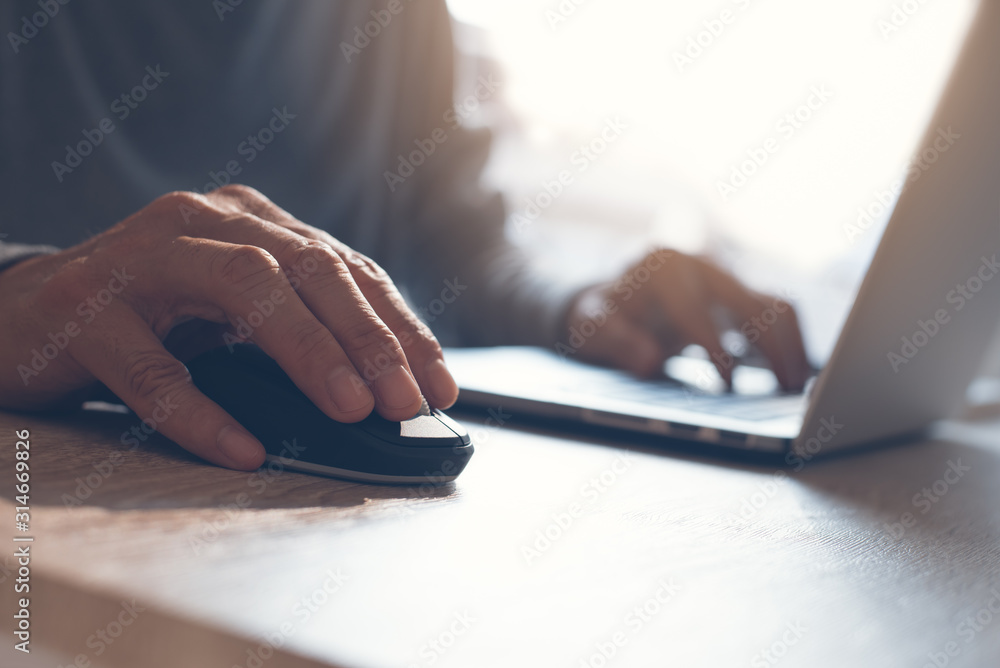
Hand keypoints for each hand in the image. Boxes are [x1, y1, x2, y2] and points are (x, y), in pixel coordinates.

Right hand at [0, 185, 458, 469]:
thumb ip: (296, 328)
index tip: (440, 383)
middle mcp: (204, 223)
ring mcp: (143, 259)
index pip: (345, 268)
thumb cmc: (149, 315)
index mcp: (251, 221)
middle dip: (368, 337)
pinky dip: (202, 412)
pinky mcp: (86, 310)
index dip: (398, 326)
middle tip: (406, 401)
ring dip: (307, 351)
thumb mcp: (232, 312)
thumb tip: (382, 392)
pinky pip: (153, 367)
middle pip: (307, 268)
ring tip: (351, 410)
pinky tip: (245, 449)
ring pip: (244, 289)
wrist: (26, 312)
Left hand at [563, 248, 810, 390]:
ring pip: (773, 304)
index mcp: (663, 267)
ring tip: (798, 386)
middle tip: (787, 392)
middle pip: (750, 303)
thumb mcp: (591, 327)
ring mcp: (723, 275)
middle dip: (772, 348)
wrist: (608, 298)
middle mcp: (700, 263)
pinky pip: (775, 312)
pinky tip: (793, 374)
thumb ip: (616, 342)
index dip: (715, 350)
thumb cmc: (599, 316)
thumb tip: (649, 362)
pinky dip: (790, 340)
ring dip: (791, 345)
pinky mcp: (738, 292)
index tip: (729, 385)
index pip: (696, 311)